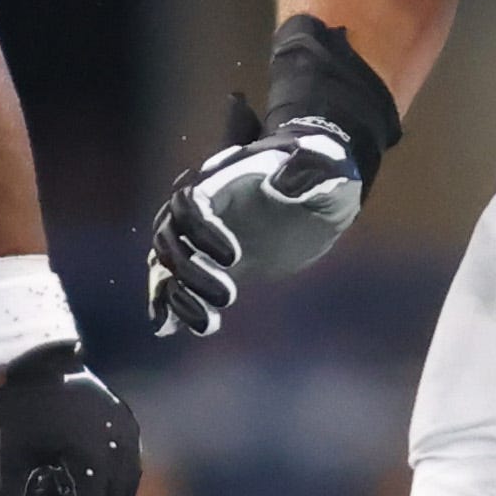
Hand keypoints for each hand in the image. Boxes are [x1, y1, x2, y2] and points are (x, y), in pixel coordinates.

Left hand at [0, 345, 140, 495]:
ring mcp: (130, 435)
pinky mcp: (131, 425)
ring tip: (64, 481)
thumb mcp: (11, 466)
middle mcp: (120, 448)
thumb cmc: (20, 416)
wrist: (37, 364)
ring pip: (125, 492)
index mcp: (91, 459)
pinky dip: (109, 479)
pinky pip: (130, 467)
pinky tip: (76, 464)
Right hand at [144, 102, 367, 336]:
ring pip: (167, 265)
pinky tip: (171, 329)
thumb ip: (312, 167)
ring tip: (207, 326)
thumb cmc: (322, 169)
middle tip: (227, 296)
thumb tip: (292, 173)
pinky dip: (168, 303)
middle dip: (190, 271)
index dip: (202, 230)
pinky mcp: (209, 262)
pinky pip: (174, 282)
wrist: (317, 183)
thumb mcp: (328, 166)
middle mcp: (203, 209)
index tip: (233, 257)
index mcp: (223, 181)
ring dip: (179, 296)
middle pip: (170, 238)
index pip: (191, 203)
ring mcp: (202, 237)